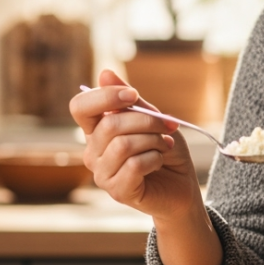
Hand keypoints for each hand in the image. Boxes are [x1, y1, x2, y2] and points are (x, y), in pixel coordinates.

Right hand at [69, 69, 203, 220]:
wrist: (182, 185)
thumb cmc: (165, 150)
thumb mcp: (152, 119)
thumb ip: (130, 101)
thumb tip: (104, 73)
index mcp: (96, 131)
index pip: (80, 107)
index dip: (105, 96)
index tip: (133, 95)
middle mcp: (92, 152)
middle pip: (109, 125)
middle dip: (146, 121)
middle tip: (167, 127)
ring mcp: (102, 174)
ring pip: (123, 145)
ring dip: (153, 141)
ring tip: (164, 146)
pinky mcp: (117, 191)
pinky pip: (134, 165)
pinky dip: (154, 159)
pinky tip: (159, 162)